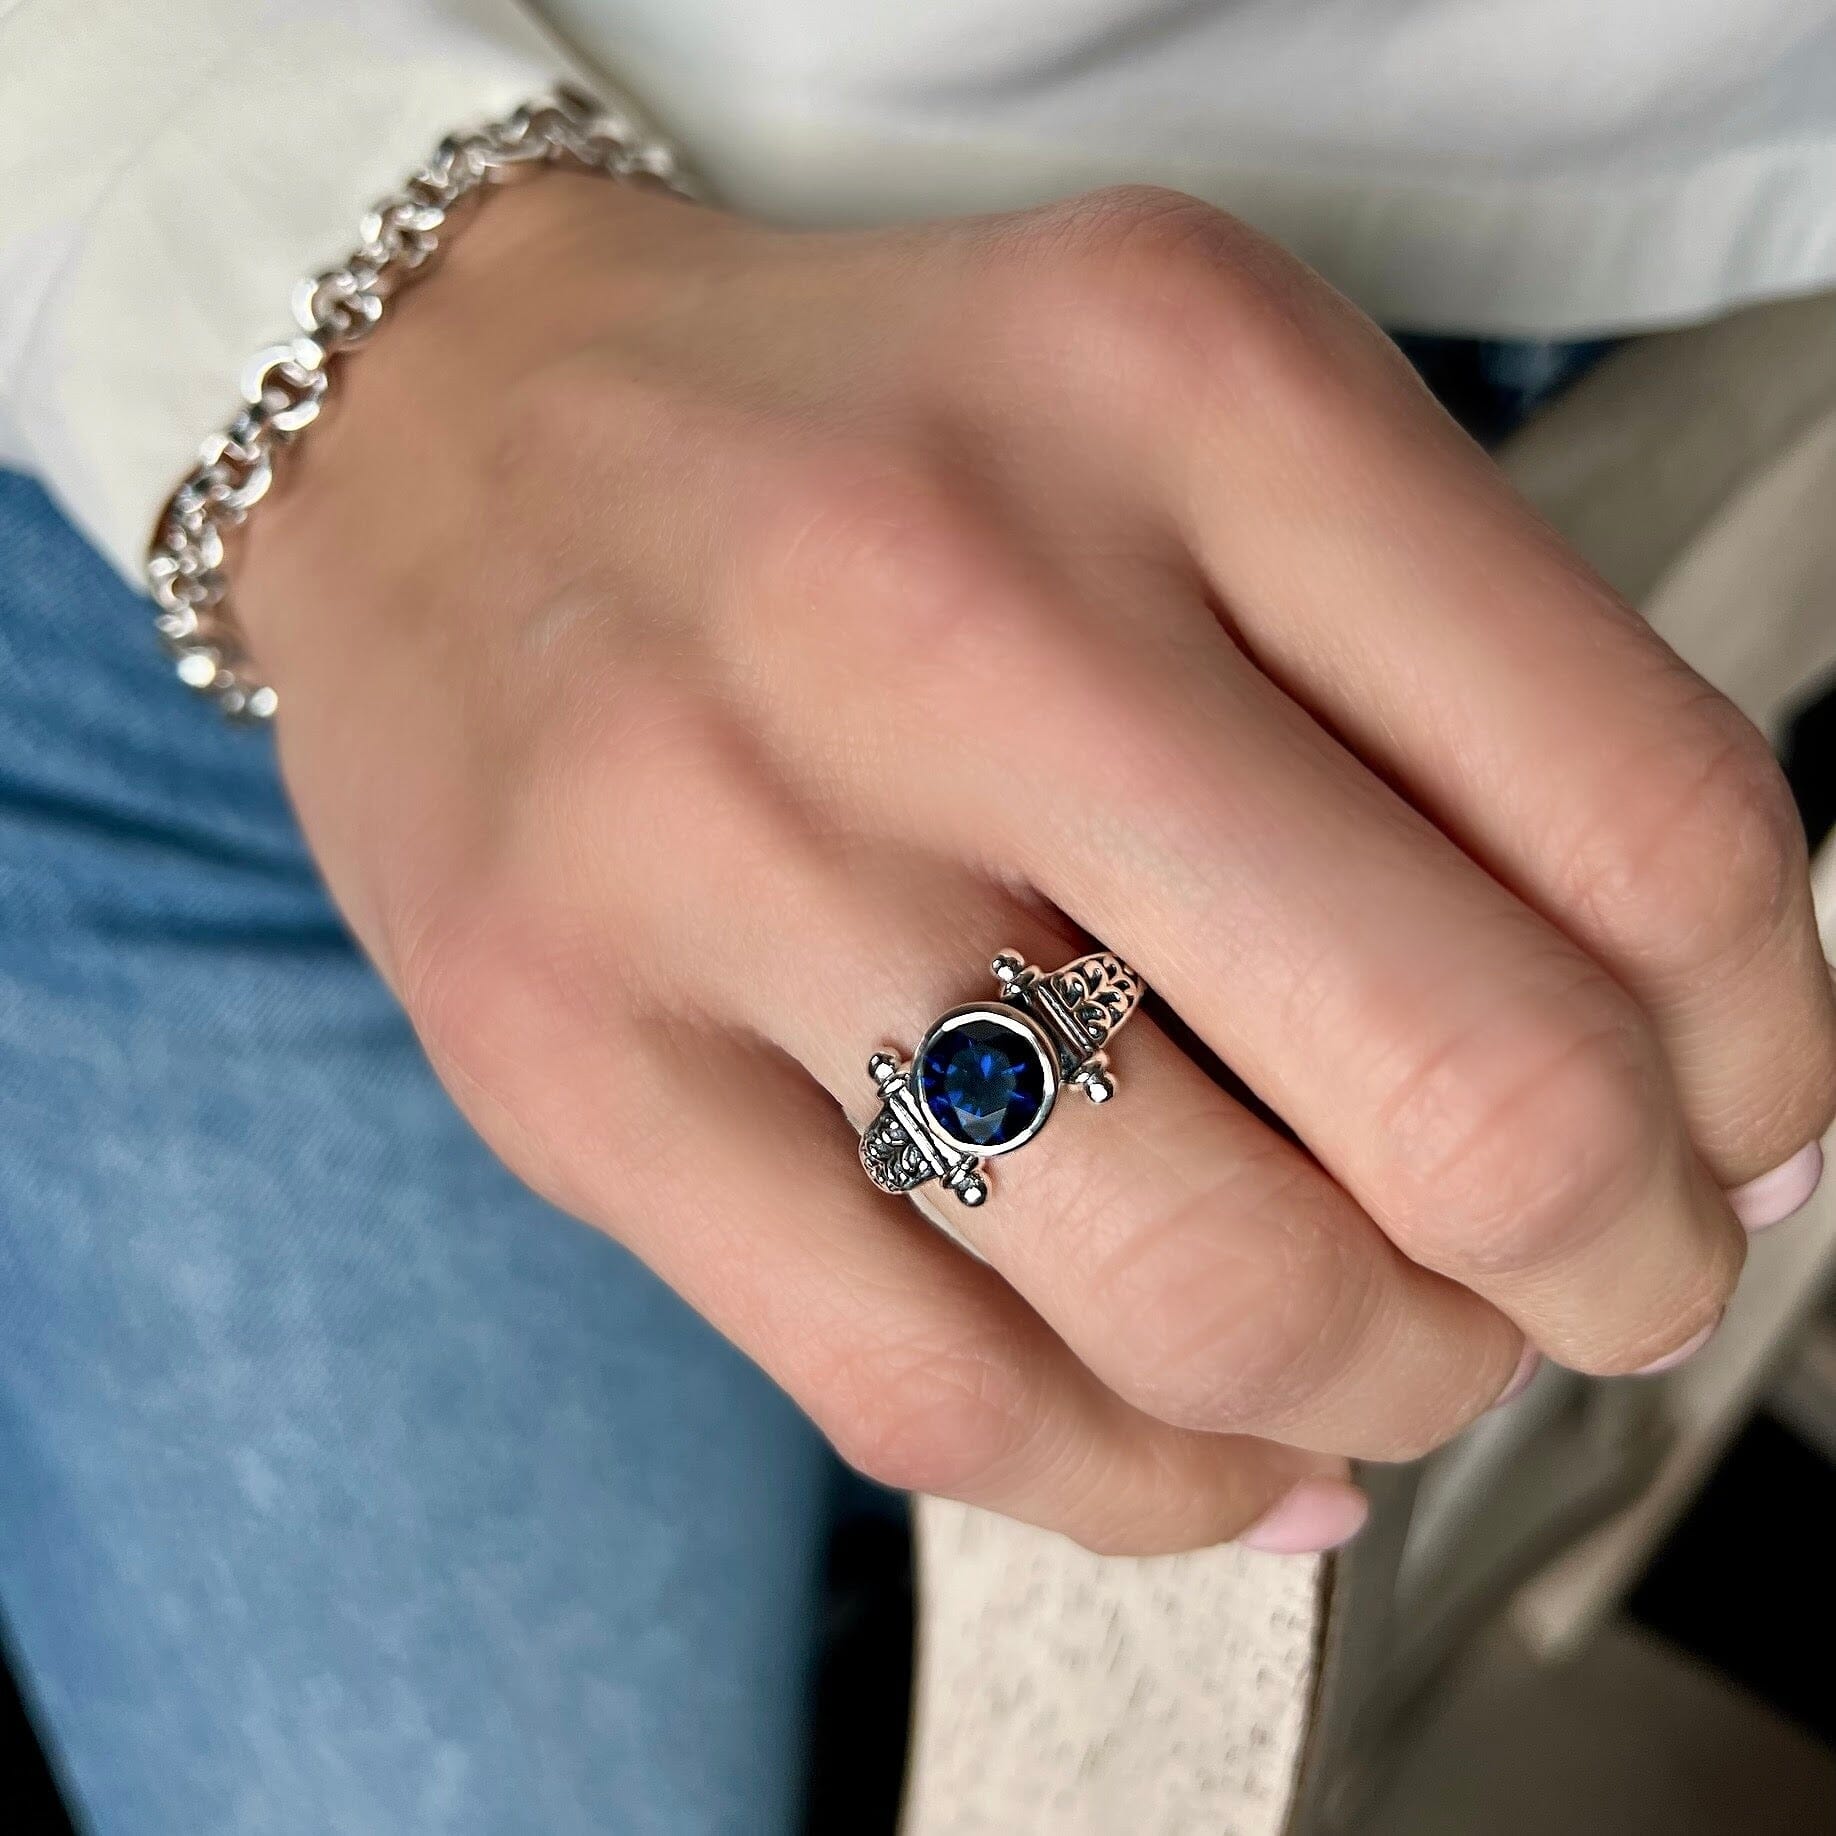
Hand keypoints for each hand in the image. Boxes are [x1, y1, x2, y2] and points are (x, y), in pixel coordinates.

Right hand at [240, 175, 1835, 1553]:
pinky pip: (939, 1397)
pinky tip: (1215, 1448)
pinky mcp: (575, 1064)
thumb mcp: (1187, 410)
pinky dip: (1148, 1487)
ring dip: (1389, 1387)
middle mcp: (944, 617)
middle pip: (1461, 1096)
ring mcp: (728, 855)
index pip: (1638, 816)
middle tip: (1601, 1277)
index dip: (1757, 1047)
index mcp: (1173, 395)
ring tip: (1396, 1353)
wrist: (444, 427)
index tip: (1734, 1121)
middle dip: (1612, 1265)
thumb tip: (1678, 1081)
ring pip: (1204, 1299)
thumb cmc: (847, 436)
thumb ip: (1452, 694)